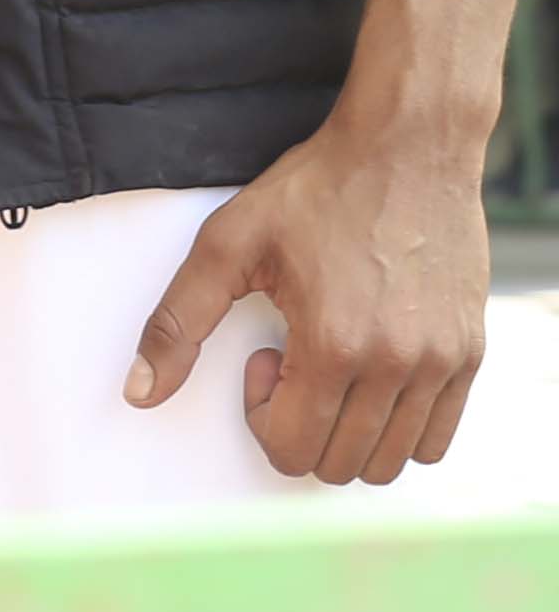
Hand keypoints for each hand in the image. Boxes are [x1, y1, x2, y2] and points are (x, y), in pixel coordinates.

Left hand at [134, 102, 493, 483]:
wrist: (406, 148)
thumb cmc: (319, 190)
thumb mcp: (226, 246)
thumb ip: (177, 324)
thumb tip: (140, 391)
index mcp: (334, 345)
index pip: (292, 449)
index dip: (260, 415)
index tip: (261, 357)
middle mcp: (397, 365)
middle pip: (339, 464)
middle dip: (300, 428)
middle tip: (292, 361)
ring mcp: (442, 363)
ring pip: (389, 460)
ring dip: (348, 434)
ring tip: (332, 365)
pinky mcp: (471, 353)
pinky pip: (436, 437)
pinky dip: (397, 428)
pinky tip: (372, 373)